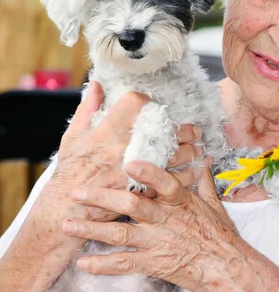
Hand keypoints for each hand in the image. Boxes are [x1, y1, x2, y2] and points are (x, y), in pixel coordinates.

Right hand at [42, 81, 202, 223]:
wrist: (67, 207)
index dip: (146, 101)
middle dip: (182, 129)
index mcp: (107, 130)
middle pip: (163, 129)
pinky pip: (170, 182)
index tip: (152, 107)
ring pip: (172, 155)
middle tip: (193, 130)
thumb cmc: (70, 170)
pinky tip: (194, 172)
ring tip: (198, 149)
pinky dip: (185, 177)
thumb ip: (88, 108)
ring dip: (189, 151)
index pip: (136, 102)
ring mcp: (134, 170)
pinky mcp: (140, 190)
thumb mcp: (73, 136)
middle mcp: (124, 148)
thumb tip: (97, 85)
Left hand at [62, 160, 241, 291]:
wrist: (227, 271)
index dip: (148, 173)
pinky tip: (83, 263)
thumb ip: (203, 182)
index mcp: (181, 202)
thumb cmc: (222, 236)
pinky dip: (103, 265)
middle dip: (103, 197)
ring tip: (69, 224)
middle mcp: (165, 220)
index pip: (165, 183)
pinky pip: (124, 264)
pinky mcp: (153, 263)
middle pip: (132, 206)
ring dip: (93, 229)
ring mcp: (157, 243)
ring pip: (121, 234)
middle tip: (79, 192)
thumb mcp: (214, 204)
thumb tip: (203, 162)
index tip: (129, 162)